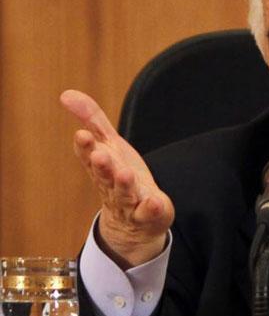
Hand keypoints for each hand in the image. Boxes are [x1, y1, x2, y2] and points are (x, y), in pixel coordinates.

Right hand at [60, 90, 174, 268]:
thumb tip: (66, 94)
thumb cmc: (120, 175)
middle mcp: (111, 186)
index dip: (85, 147)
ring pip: (123, 195)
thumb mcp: (109, 145)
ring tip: (124, 173)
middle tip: (99, 155)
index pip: (89, 157)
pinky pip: (148, 213)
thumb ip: (92, 120)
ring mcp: (129, 202)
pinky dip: (151, 208)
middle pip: (104, 176)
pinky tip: (155, 202)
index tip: (82, 135)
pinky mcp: (148, 214)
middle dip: (101, 166)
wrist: (135, 220)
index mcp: (101, 168)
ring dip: (123, 185)